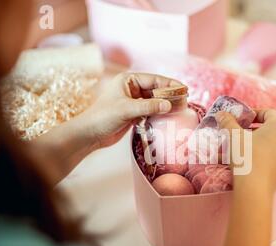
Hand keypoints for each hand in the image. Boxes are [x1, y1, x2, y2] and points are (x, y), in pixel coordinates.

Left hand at [32, 73, 181, 184]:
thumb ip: (149, 106)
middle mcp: (131, 88)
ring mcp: (133, 101)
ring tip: (181, 109)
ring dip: (166, 104)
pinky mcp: (134, 113)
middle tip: (185, 100)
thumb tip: (169, 104)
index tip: (184, 89)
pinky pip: (151, 110)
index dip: (170, 84)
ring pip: (154, 100)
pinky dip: (159, 113)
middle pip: (156, 89)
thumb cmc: (103, 117)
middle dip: (170, 95)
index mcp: (128, 80)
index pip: (154, 79)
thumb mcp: (127, 110)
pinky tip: (169, 117)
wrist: (90, 135)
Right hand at [216, 109, 275, 192]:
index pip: (268, 112)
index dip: (253, 113)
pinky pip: (272, 157)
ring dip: (256, 143)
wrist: (255, 189)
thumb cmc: (246, 157)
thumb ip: (227, 122)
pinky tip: (246, 161)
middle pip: (270, 128)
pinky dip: (260, 155)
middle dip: (253, 129)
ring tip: (240, 148)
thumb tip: (221, 114)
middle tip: (238, 132)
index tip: (240, 118)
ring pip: (270, 143)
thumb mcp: (233, 136)